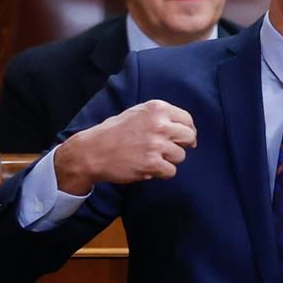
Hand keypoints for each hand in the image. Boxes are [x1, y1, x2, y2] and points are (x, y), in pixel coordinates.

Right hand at [54, 100, 196, 195]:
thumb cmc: (114, 132)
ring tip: (152, 158)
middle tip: (170, 151)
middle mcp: (160, 124)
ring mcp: (157, 144)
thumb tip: (185, 128)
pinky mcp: (153, 163)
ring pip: (181, 156)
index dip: (188, 131)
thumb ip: (160, 117)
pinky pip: (171, 171)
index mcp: (157, 108)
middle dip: (182, 145)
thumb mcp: (137, 113)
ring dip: (169, 160)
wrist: (92, 151)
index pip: (187, 120)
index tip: (183, 139)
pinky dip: (161, 173)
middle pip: (189, 137)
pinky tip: (148, 168)